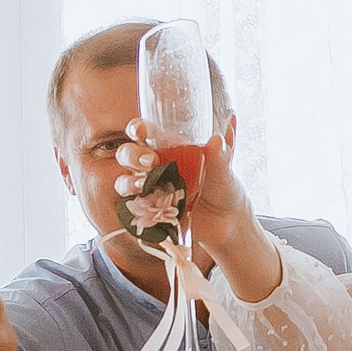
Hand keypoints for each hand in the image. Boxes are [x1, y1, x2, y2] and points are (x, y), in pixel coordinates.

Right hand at [120, 118, 282, 296]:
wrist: (228, 221)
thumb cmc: (223, 186)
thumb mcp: (224, 168)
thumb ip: (221, 154)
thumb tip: (218, 139)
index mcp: (168, 147)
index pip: (144, 132)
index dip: (137, 128)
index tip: (141, 131)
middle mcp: (153, 167)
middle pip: (127, 155)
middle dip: (132, 156)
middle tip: (150, 161)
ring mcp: (149, 191)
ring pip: (124, 182)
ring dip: (128, 183)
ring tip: (144, 185)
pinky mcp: (149, 214)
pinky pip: (132, 211)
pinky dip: (135, 210)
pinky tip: (146, 209)